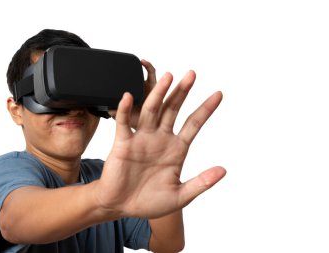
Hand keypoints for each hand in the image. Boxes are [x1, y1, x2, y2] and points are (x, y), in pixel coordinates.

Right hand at [96, 70, 225, 217]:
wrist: (121, 206)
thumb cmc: (149, 202)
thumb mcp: (180, 196)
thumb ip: (201, 183)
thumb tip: (223, 170)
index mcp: (176, 149)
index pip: (194, 124)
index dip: (206, 109)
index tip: (219, 94)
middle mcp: (160, 139)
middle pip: (173, 110)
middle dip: (182, 92)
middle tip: (192, 74)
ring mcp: (141, 139)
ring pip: (152, 111)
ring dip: (159, 94)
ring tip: (168, 77)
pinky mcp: (123, 143)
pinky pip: (124, 123)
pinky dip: (125, 109)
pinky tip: (129, 95)